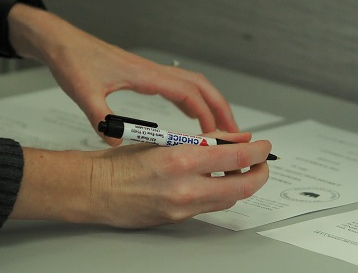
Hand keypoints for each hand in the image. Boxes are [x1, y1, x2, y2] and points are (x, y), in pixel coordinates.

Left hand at [8, 5, 238, 144]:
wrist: (61, 42)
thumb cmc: (73, 60)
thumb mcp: (83, 92)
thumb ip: (99, 117)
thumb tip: (116, 142)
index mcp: (144, 75)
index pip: (187, 93)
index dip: (207, 114)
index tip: (218, 133)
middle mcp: (152, 71)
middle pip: (199, 85)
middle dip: (220, 107)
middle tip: (235, 131)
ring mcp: (149, 72)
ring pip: (191, 83)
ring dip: (209, 102)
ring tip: (220, 125)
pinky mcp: (142, 74)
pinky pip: (177, 85)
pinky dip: (192, 98)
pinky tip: (191, 112)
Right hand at [10, 132, 270, 227]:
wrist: (93, 190)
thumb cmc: (119, 163)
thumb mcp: (162, 141)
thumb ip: (201, 141)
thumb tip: (233, 138)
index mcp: (180, 160)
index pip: (236, 156)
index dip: (258, 151)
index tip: (264, 146)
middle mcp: (184, 187)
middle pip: (242, 186)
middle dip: (260, 174)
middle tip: (263, 163)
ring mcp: (182, 208)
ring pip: (228, 198)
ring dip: (240, 184)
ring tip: (238, 169)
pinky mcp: (177, 220)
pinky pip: (209, 207)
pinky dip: (218, 193)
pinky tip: (214, 182)